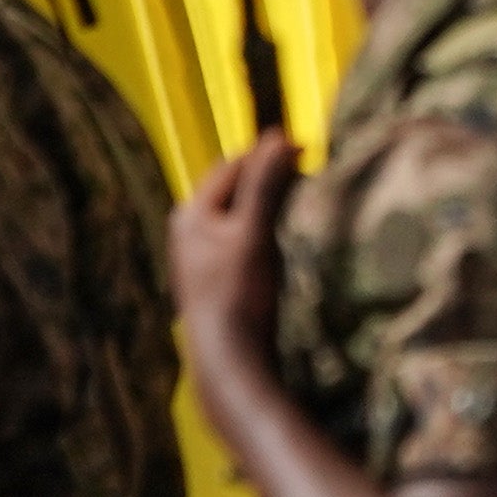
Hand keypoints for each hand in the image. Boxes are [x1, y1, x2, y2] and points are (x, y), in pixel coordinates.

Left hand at [170, 132, 299, 415]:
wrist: (229, 360)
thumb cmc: (240, 295)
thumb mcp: (255, 233)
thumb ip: (266, 184)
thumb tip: (279, 136)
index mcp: (191, 212)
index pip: (235, 164)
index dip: (271, 154)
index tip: (309, 152)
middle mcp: (187, 230)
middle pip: (235, 188)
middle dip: (269, 178)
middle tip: (308, 175)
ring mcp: (198, 256)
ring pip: (239, 214)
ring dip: (268, 205)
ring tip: (299, 203)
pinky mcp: (213, 278)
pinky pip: (240, 238)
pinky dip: (262, 230)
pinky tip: (282, 242)